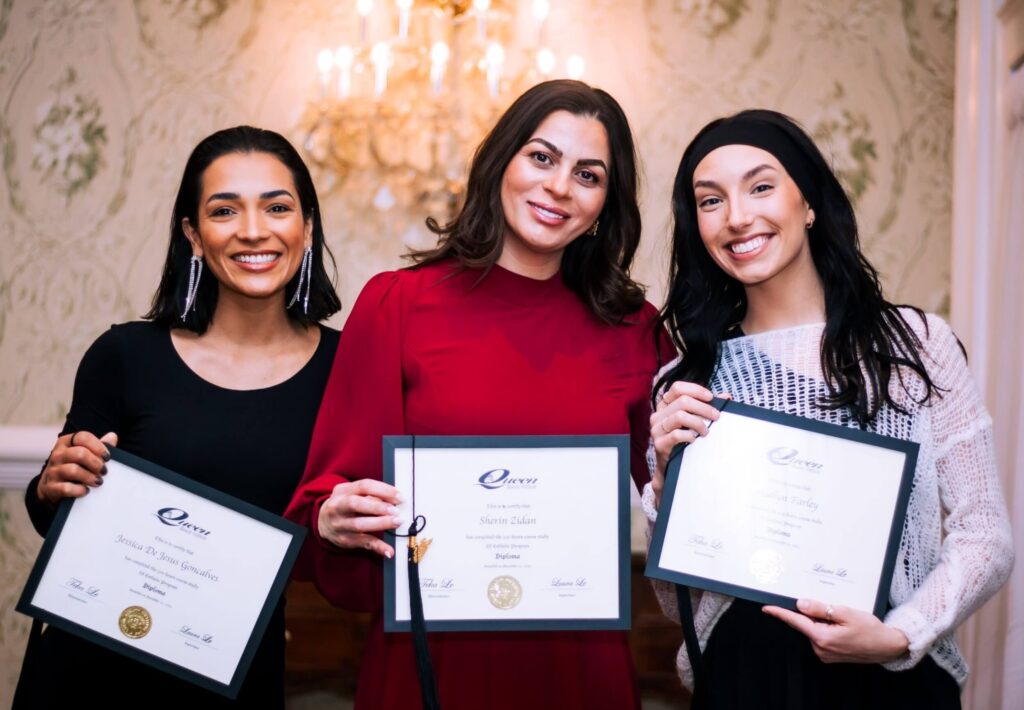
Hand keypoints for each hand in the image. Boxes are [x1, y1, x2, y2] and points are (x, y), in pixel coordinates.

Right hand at [37, 431, 117, 507]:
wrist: (51, 487)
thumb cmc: (72, 466)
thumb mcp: (83, 454)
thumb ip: (98, 446)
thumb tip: (112, 436)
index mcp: (66, 442)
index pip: (82, 437)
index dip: (98, 446)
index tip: (108, 457)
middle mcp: (57, 455)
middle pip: (80, 454)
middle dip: (96, 463)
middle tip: (104, 472)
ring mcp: (52, 471)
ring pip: (73, 470)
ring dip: (90, 477)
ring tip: (98, 482)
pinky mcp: (51, 487)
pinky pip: (66, 488)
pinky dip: (79, 490)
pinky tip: (85, 491)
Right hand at [318, 479, 401, 558]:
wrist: (322, 522)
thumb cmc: (343, 504)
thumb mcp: (350, 493)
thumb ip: (368, 494)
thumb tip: (393, 500)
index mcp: (342, 491)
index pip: (363, 486)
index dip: (383, 490)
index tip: (399, 496)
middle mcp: (338, 507)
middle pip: (356, 505)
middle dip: (377, 507)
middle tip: (396, 510)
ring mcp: (340, 525)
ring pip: (359, 525)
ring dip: (380, 524)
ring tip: (396, 522)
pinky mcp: (345, 540)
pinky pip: (363, 543)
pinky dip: (378, 547)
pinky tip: (389, 550)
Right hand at [649, 381, 725, 507]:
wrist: (671, 466)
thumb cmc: (684, 440)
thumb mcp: (693, 420)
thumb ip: (706, 407)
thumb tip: (726, 396)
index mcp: (665, 405)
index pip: (677, 388)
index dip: (695, 389)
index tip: (711, 397)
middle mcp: (658, 415)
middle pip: (682, 401)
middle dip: (703, 407)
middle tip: (716, 416)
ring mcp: (657, 429)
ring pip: (680, 416)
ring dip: (698, 422)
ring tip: (706, 431)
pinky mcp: (659, 444)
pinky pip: (676, 434)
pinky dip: (689, 436)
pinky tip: (695, 440)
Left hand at [762, 599, 909, 663]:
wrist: (888, 647)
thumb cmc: (871, 630)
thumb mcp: (846, 613)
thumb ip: (821, 608)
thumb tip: (801, 604)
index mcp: (822, 638)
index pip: (796, 622)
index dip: (780, 613)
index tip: (767, 607)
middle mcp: (821, 649)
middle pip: (806, 625)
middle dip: (812, 614)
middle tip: (832, 608)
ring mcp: (825, 654)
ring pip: (814, 631)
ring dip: (822, 622)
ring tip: (842, 619)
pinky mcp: (831, 655)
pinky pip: (822, 637)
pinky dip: (826, 629)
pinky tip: (842, 627)